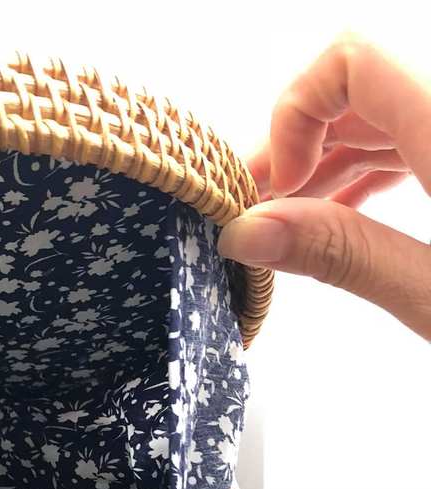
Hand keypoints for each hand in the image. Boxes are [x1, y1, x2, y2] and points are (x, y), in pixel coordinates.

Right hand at [217, 34, 430, 339]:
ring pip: (380, 117)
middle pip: (357, 92)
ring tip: (283, 227)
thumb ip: (348, 256)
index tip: (276, 190)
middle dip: (293, 152)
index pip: (352, 63)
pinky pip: (411, 138)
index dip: (294, 116)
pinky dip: (364, 173)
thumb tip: (245, 233)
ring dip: (323, 167)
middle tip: (252, 218)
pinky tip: (336, 217)